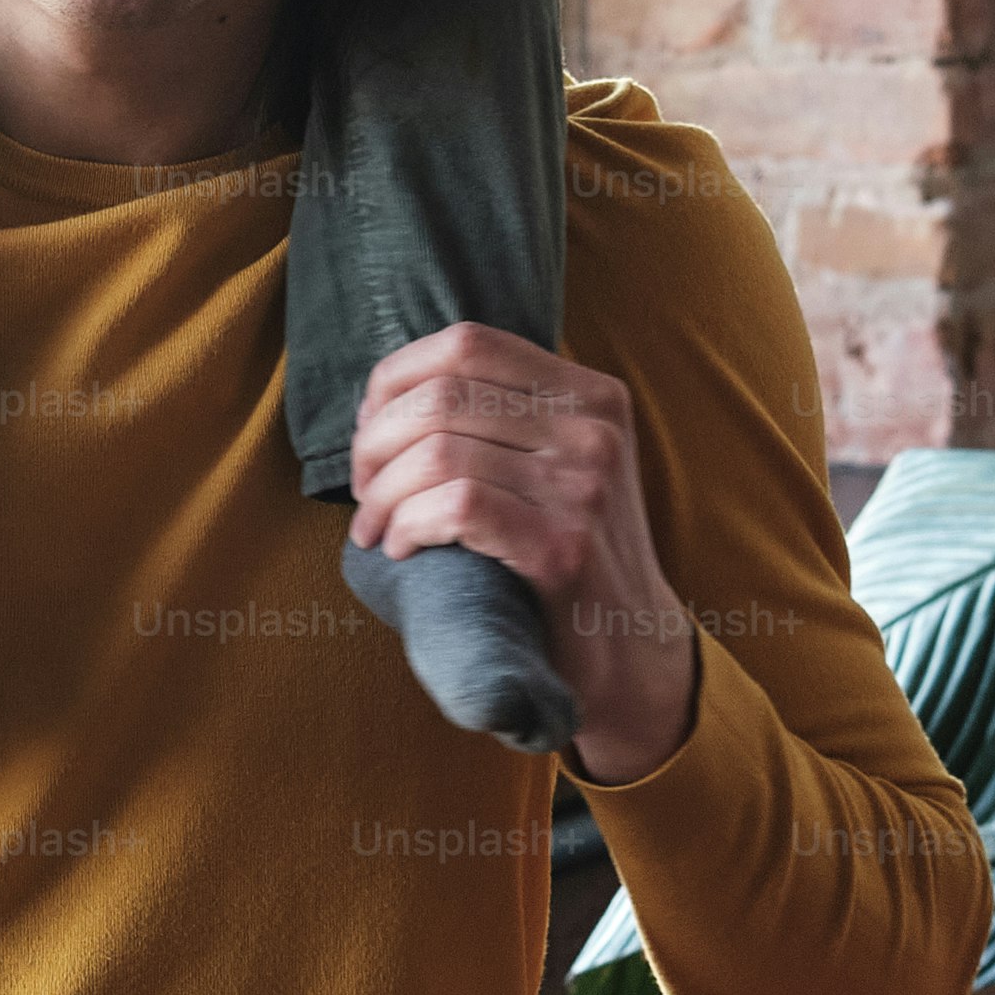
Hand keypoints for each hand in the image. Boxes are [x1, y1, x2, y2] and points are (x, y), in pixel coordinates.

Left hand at [347, 326, 696, 781]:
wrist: (630, 651)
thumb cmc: (566, 551)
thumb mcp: (558, 460)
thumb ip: (500, 415)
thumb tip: (384, 394)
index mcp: (591, 394)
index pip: (468, 343)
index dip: (397, 378)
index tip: (369, 426)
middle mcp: (593, 430)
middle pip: (442, 397)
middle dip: (376, 441)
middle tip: (363, 488)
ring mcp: (584, 488)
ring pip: (439, 452)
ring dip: (383, 494)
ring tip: (375, 526)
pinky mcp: (564, 549)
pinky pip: (456, 506)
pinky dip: (408, 525)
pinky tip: (401, 548)